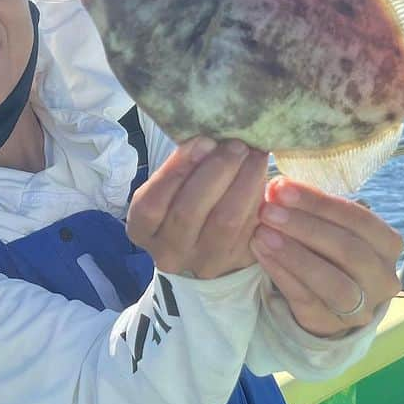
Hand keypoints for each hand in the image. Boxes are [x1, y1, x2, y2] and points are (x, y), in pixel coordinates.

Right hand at [127, 138, 268, 278]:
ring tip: (254, 156)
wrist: (208, 243)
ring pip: (225, 220)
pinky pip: (249, 228)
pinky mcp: (236, 261)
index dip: (178, 169)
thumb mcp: (170, 187)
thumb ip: (183, 167)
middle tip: (236, 145)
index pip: (152, 203)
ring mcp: (203, 263)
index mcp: (142, 230)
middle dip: (216, 170)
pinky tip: (262, 177)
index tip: (204, 141)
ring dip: (244, 181)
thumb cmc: (184, 201)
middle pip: (189, 211)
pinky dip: (258, 198)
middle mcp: (168, 253)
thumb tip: (210, 141)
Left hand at [250, 179, 402, 336]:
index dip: (320, 203)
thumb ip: (310, 208)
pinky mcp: (332, 325)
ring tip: (262, 233)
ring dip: (293, 253)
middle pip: (348, 249)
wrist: (326, 302)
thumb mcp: (328, 227)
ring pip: (331, 280)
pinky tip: (261, 253)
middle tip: (268, 210)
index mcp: (388, 244)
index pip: (360, 219)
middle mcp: (383, 277)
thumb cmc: (328, 253)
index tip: (283, 188)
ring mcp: (362, 306)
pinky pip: (306, 299)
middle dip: (304, 226)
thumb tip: (277, 187)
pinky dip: (281, 274)